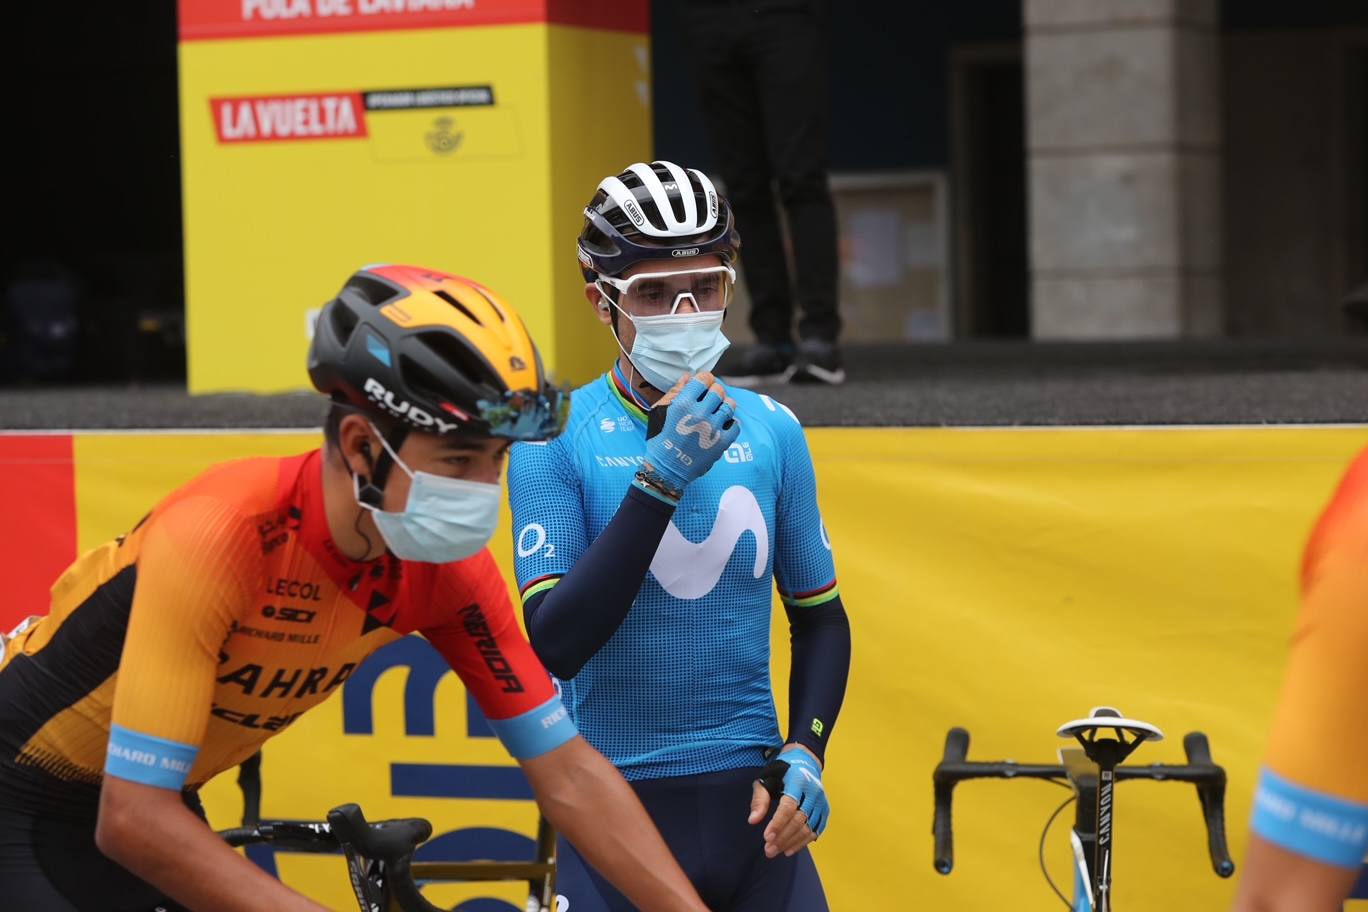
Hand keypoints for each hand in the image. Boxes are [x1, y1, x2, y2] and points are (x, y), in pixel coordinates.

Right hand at [638, 372, 739, 497]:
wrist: (666, 469)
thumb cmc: (660, 439)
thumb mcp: (660, 412)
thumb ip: (675, 392)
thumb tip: (689, 377)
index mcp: (683, 403)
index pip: (704, 379)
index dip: (705, 379)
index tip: (705, 384)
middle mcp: (700, 413)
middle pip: (718, 390)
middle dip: (714, 392)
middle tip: (710, 400)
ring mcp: (713, 428)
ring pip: (730, 405)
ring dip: (725, 405)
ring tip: (718, 411)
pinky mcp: (723, 443)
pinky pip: (736, 425)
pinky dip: (731, 424)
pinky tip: (722, 426)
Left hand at [749, 745, 827, 858]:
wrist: (805, 761)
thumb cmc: (782, 771)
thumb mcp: (766, 778)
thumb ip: (759, 799)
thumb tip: (753, 821)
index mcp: (798, 780)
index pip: (789, 806)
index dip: (778, 823)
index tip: (766, 837)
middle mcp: (813, 791)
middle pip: (799, 819)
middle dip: (783, 837)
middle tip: (768, 850)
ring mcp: (821, 801)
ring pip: (809, 827)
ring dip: (792, 842)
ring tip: (776, 851)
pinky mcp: (825, 810)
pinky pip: (816, 830)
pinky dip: (803, 842)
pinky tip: (789, 849)